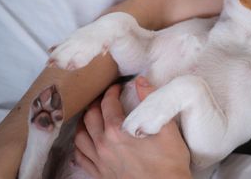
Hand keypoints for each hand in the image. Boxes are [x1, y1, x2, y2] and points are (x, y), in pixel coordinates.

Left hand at [74, 77, 190, 177]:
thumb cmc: (170, 162)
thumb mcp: (167, 128)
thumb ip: (152, 100)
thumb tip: (140, 80)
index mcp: (117, 132)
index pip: (107, 104)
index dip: (111, 91)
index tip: (118, 86)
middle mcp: (103, 146)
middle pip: (89, 117)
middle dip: (96, 103)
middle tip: (106, 97)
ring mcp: (99, 162)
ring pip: (80, 137)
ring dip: (84, 122)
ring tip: (93, 116)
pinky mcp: (99, 175)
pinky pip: (80, 157)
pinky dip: (80, 145)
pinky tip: (87, 141)